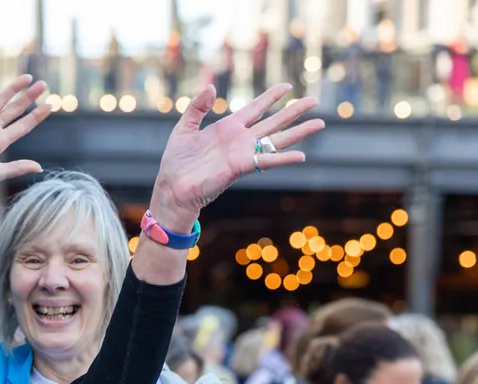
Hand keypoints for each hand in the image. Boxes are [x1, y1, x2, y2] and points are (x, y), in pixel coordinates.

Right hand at [0, 63, 50, 210]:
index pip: (23, 126)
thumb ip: (16, 168)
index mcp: (0, 142)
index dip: (37, 116)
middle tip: (43, 85)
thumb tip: (39, 168)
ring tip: (27, 77)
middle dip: (29, 98)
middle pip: (14, 110)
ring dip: (11, 88)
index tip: (51, 105)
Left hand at [153, 83, 324, 219]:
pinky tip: (302, 155)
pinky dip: (283, 158)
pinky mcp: (240, 167)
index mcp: (227, 128)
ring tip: (320, 123)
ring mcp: (243, 153)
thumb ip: (197, 107)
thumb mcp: (184, 128)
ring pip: (277, 139)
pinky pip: (266, 161)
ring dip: (298, 132)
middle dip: (294, 111)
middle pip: (273, 122)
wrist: (172, 187)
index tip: (287, 86)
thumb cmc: (176, 162)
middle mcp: (240, 140)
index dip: (271, 97)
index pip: (255, 108)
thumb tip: (212, 88)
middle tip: (315, 100)